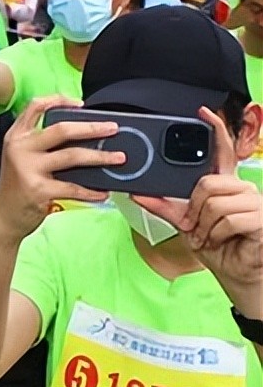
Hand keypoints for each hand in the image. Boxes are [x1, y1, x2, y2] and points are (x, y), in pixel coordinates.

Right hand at [0, 96, 123, 242]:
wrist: (4, 216)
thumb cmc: (19, 185)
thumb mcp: (21, 157)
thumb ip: (40, 143)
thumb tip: (82, 134)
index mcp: (16, 136)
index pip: (35, 107)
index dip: (58, 100)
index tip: (81, 104)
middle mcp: (20, 148)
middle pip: (61, 129)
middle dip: (92, 128)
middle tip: (113, 128)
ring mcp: (29, 169)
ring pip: (72, 156)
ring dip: (100, 157)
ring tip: (119, 158)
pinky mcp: (39, 189)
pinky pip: (74, 187)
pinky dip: (92, 191)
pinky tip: (104, 192)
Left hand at [137, 108, 262, 316]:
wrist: (237, 274)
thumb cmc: (217, 247)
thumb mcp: (185, 224)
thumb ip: (164, 207)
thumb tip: (136, 193)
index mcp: (225, 185)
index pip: (221, 151)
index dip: (214, 129)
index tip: (202, 112)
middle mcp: (242, 187)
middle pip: (206, 183)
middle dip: (194, 210)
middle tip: (198, 228)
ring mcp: (255, 201)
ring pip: (215, 203)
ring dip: (206, 227)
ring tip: (212, 237)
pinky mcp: (262, 217)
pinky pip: (228, 218)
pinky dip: (218, 235)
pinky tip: (225, 241)